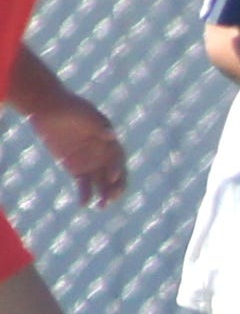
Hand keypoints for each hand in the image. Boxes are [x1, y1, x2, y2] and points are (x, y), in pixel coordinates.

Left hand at [29, 90, 125, 205]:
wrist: (48, 108)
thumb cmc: (68, 107)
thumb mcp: (83, 113)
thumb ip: (97, 124)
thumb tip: (111, 135)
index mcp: (109, 141)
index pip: (118, 158)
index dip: (117, 168)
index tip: (111, 178)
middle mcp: (103, 153)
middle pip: (114, 174)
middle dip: (115, 187)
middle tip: (111, 198)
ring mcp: (90, 162)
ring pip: (102, 182)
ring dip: (104, 195)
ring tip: (101, 206)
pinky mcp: (76, 169)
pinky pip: (84, 185)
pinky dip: (85, 194)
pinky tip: (83, 204)